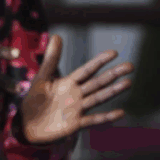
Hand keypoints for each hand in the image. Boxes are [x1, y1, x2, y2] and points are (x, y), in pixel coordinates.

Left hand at [19, 34, 133, 145]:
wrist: (28, 124)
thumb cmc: (36, 99)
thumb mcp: (42, 77)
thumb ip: (51, 59)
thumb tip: (57, 35)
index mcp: (68, 82)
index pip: (87, 70)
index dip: (99, 61)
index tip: (114, 53)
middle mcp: (76, 94)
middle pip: (97, 82)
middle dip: (113, 74)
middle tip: (130, 66)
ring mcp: (78, 109)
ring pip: (98, 98)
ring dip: (113, 91)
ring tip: (128, 83)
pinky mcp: (75, 123)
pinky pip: (93, 120)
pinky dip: (106, 117)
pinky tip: (120, 112)